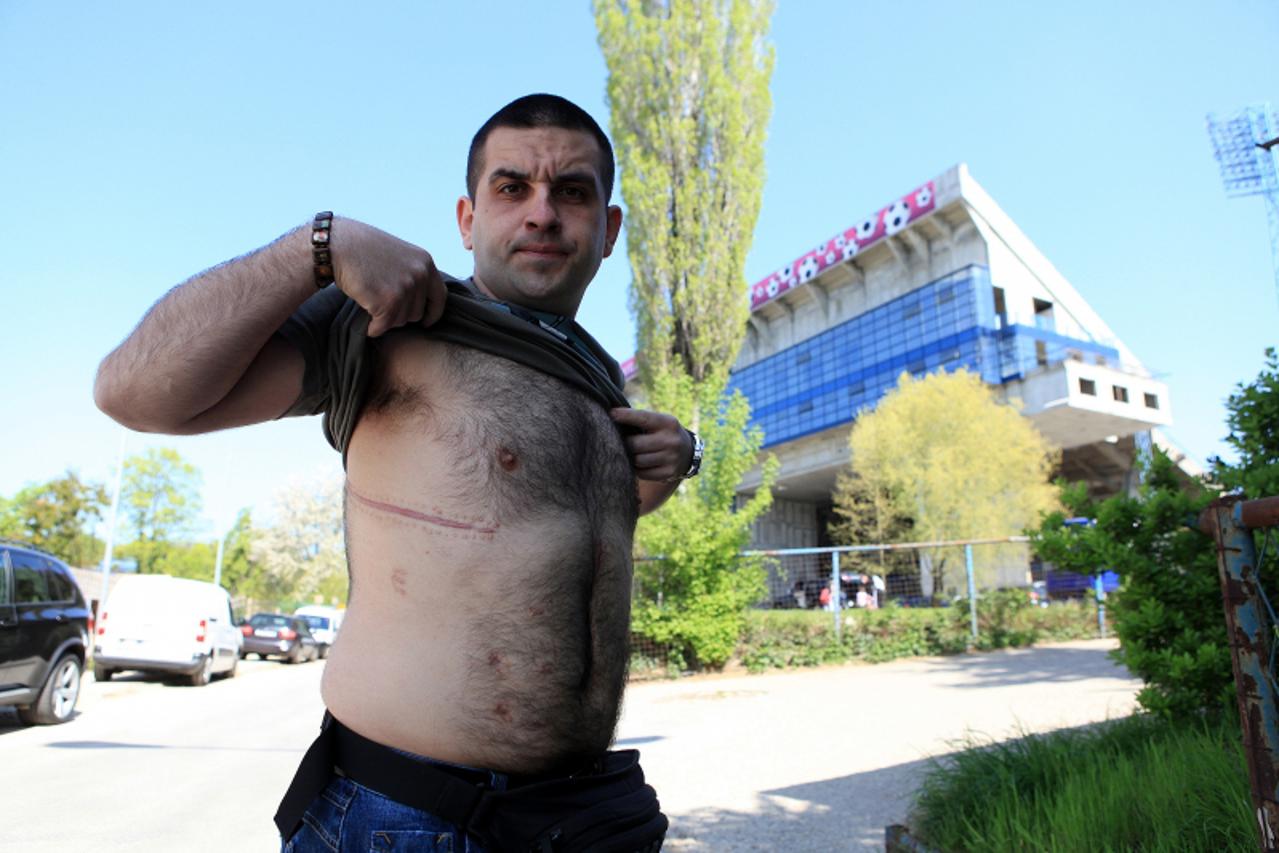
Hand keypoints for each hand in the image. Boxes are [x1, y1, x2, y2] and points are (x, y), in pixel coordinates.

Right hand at [330, 217, 447, 336]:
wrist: (337, 244)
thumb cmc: (362, 249)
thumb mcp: (399, 255)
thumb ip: (414, 273)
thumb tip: (422, 300)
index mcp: (425, 263)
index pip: (440, 297)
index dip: (433, 313)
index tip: (426, 322)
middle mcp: (420, 275)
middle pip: (417, 313)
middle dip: (400, 314)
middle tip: (380, 303)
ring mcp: (405, 288)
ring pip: (400, 321)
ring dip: (385, 319)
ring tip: (371, 302)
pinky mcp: (388, 302)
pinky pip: (384, 327)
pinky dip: (374, 328)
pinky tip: (366, 320)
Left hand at [609, 408, 692, 481]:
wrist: (687, 453)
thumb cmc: (662, 433)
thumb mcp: (658, 421)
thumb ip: (639, 419)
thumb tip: (613, 415)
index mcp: (668, 423)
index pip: (643, 417)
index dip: (626, 415)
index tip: (612, 414)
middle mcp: (672, 440)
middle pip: (636, 444)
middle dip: (625, 443)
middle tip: (620, 441)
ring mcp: (671, 458)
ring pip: (638, 460)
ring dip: (630, 457)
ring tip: (631, 452)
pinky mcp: (668, 473)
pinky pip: (642, 473)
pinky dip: (637, 468)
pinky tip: (640, 462)